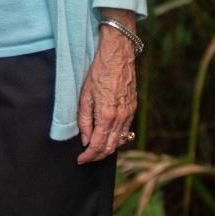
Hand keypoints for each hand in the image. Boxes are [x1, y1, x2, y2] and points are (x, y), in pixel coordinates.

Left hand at [76, 32, 136, 163]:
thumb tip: (86, 139)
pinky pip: (126, 130)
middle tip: (86, 158)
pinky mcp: (133, 108)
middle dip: (97, 156)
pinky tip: (108, 137)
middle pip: (110, 147)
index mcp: (107, 115)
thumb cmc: (99, 72)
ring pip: (120, 141)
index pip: (98, 145)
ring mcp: (130, 113)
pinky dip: (117, 139)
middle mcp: (121, 117)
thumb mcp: (85, 96)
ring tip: (95, 149)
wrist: (118, 55)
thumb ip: (84, 120)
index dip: (88, 156)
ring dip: (107, 149)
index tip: (80, 160)